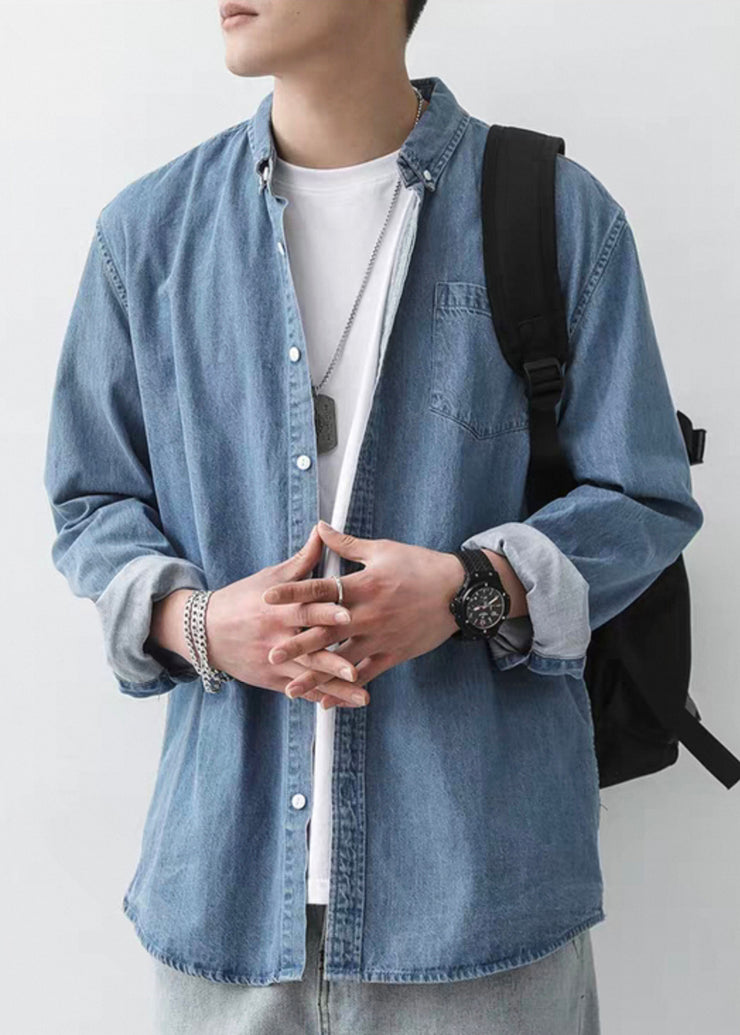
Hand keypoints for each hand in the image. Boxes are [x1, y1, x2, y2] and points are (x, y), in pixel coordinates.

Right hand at [150, 526, 367, 707]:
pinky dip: (323, 698)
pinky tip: (346, 703)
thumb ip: (303, 560)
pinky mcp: (273, 679)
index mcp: (279, 608)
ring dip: (335, 686)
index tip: (348, 614)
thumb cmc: (243, 599)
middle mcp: (277, 637)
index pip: (306, 609)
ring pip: (309, 676)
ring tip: (361, 694)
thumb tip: (323, 531)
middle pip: (309, 649)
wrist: (205, 631)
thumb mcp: (271, 577)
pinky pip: (301, 690)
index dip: (327, 611)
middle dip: (333, 660)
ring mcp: (275, 661)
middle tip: (356, 667)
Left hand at [260, 521, 467, 700]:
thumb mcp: (383, 550)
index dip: (293, 592)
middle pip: (326, 631)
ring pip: (342, 661)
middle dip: (297, 644)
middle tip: (271, 654)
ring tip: (291, 688)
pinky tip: (328, 701)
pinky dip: (346, 689)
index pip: (321, 589)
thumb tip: (320, 527)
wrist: (460, 593)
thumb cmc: (420, 566)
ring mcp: (381, 638)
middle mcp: (368, 615)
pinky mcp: (393, 654)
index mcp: (364, 586)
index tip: (268, 598)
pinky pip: (366, 675)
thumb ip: (347, 544)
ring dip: (316, 675)